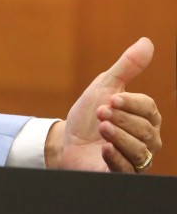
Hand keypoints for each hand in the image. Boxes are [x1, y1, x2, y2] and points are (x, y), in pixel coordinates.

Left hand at [47, 37, 161, 172]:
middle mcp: (146, 141)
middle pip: (144, 129)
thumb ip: (126, 67)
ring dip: (117, 136)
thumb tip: (147, 41)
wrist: (66, 141)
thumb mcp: (104, 87)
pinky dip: (116, 158)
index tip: (109, 98)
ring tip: (101, 128)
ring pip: (138, 150)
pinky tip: (104, 147)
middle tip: (100, 112)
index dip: (130, 102)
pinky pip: (127, 170)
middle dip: (120, 119)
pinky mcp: (120, 174)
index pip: (148, 108)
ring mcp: (135, 160)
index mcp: (145, 118)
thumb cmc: (89, 116)